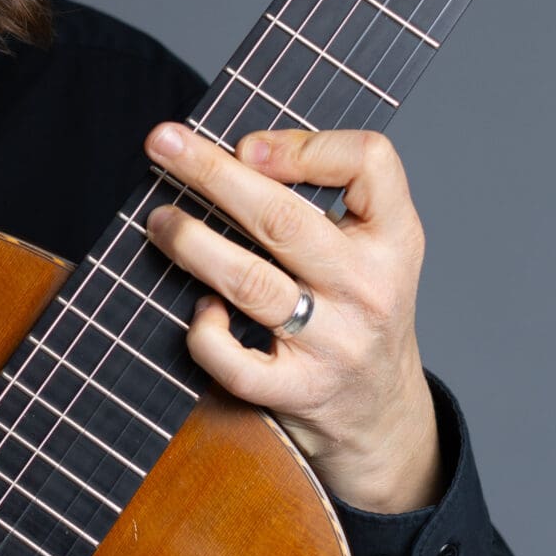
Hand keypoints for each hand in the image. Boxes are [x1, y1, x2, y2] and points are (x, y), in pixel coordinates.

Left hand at [143, 122, 441, 514]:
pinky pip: (234, 360)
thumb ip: (325, 196)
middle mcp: (369, 288)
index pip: (368, 163)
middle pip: (283, 219)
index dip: (303, 145)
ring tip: (160, 220)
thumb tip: (238, 156)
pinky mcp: (297, 390)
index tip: (249, 147)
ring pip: (249, 283)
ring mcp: (334, 343)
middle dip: (212, 174)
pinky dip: (205, 331)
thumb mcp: (373, 245)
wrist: (381, 413)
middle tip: (162, 142)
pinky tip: (199, 309)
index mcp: (395, 239)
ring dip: (192, 243)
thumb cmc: (359, 308)